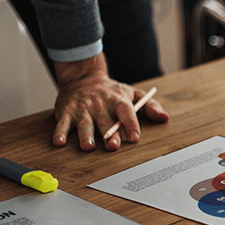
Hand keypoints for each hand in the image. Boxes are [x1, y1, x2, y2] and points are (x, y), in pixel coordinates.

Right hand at [52, 54, 167, 150]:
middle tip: (112, 146)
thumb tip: (164, 118)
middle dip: (109, 134)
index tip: (135, 136)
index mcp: (117, 100)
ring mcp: (82, 108)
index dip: (131, 124)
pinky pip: (62, 123)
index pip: (126, 112)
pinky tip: (59, 142)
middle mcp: (99, 104)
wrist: (82, 77)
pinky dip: (60, 133)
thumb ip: (150, 106)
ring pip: (84, 123)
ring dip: (85, 135)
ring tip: (88, 147)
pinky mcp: (66, 112)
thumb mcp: (132, 94)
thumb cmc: (112, 92)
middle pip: (105, 121)